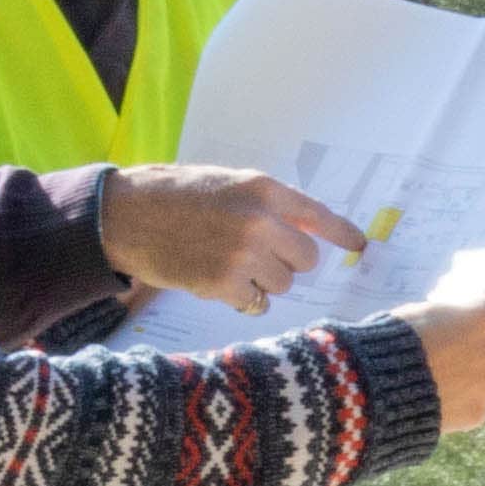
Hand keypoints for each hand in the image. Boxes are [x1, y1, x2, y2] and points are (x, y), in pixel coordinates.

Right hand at [103, 164, 359, 315]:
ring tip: (228, 264)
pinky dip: (242, 297)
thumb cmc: (172, 197)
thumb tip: (305, 230)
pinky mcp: (224, 283)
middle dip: (286, 261)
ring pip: (283, 283)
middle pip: (306, 258)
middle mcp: (260, 219)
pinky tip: (216, 280)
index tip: (360, 246)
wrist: (124, 215)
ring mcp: (244, 253)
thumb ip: (265, 203)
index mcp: (263, 188)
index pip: (318, 215)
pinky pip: (256, 301)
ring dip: (263, 281)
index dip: (342, 233)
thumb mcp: (225, 184)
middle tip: (257, 256)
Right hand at [394, 280, 484, 435]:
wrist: (375, 390)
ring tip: (436, 373)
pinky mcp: (477, 412)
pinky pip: (475, 400)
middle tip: (464, 336)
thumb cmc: (393, 341)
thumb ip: (450, 312)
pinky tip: (433, 396)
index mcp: (483, 318)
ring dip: (472, 368)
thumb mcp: (422, 311)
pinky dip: (459, 398)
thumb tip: (458, 315)